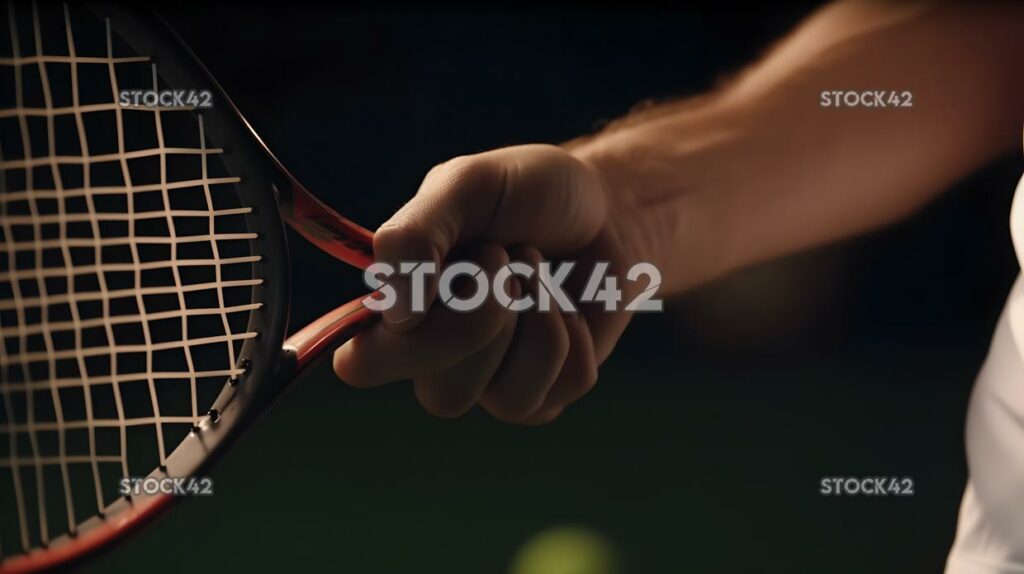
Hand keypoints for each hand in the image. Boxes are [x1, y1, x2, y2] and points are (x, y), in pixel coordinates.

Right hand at [332, 144, 649, 423]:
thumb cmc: (523, 192)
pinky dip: (575, 332)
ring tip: (536, 275)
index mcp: (395, 311)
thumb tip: (395, 316)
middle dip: (487, 316)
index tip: (451, 269)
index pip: (363, 365)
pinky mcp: (546, 391)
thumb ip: (415, 234)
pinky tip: (566, 303)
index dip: (411, 336)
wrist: (602, 203)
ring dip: (538, 319)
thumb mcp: (466, 185)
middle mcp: (434, 359)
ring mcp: (490, 383)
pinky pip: (563, 386)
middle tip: (504, 256)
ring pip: (507, 402)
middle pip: (442, 396)